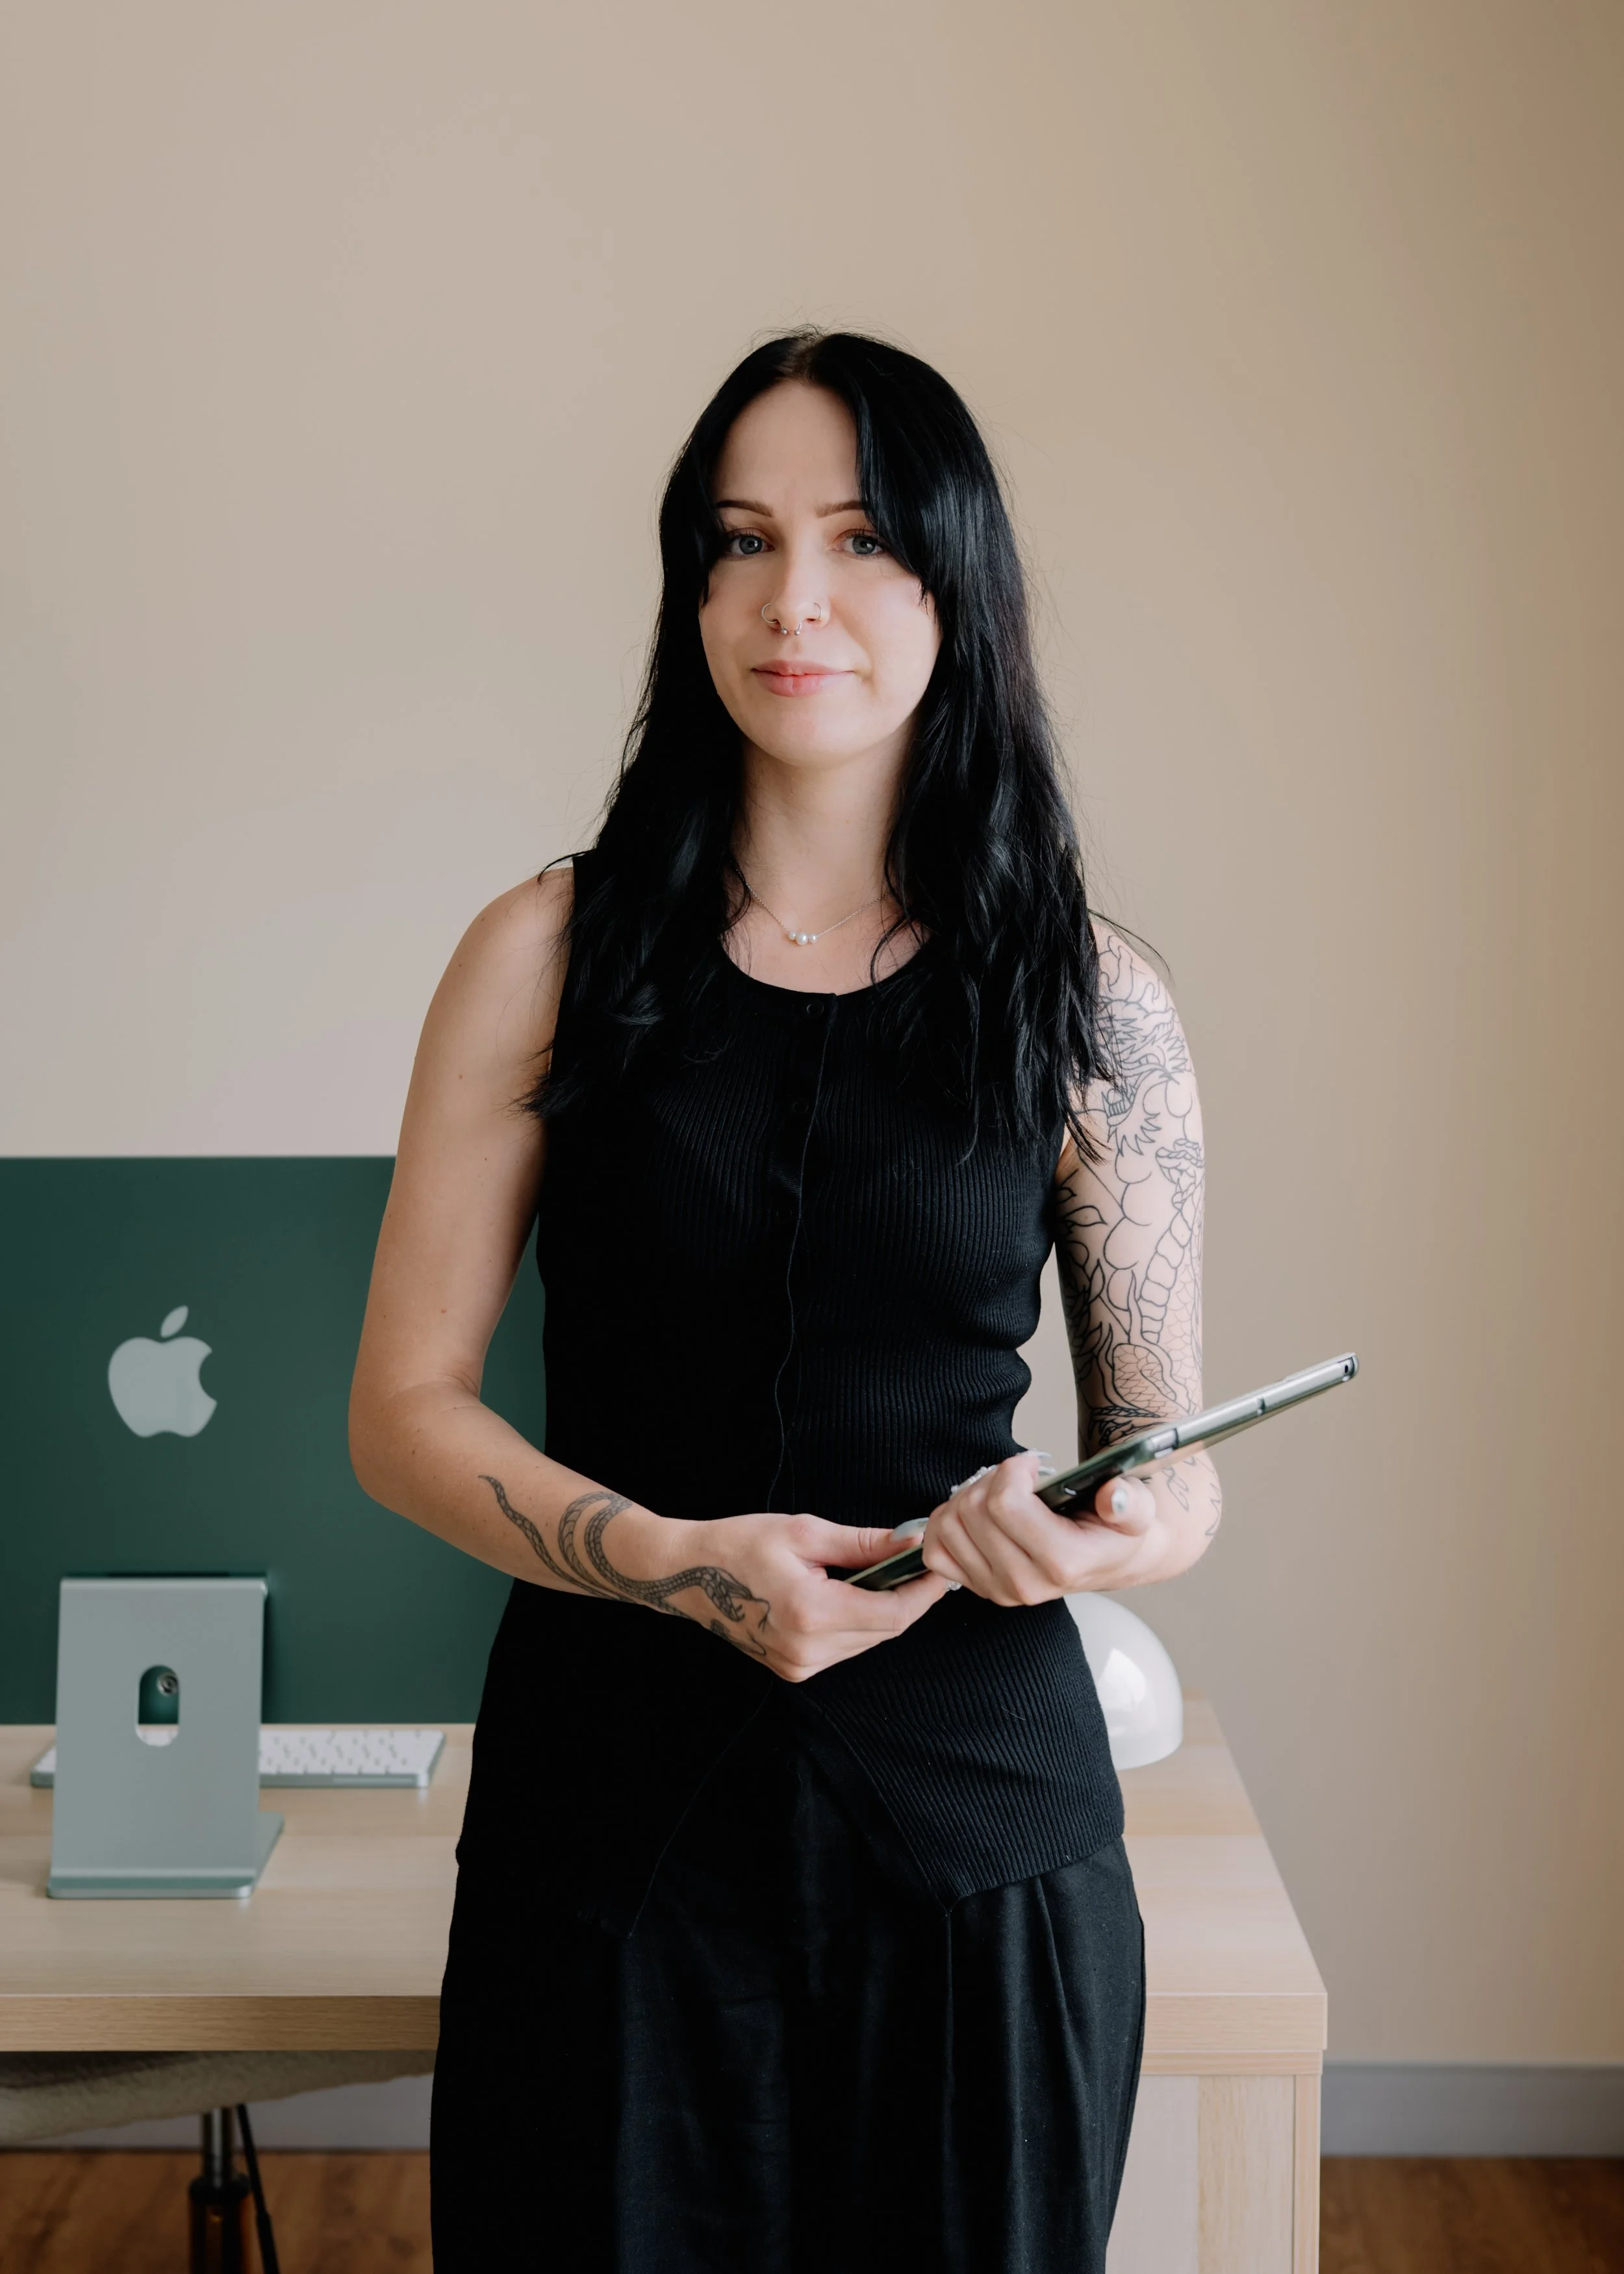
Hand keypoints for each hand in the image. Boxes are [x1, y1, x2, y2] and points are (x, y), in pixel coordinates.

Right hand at [671, 1512, 948, 1682]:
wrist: (687, 1574)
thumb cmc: (741, 1543)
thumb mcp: (804, 1532)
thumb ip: (863, 1543)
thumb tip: (912, 1542)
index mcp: (811, 1613)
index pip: (893, 1615)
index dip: (924, 1593)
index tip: (940, 1569)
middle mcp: (807, 1650)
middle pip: (884, 1631)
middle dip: (906, 1598)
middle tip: (915, 1563)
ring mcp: (799, 1666)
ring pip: (867, 1642)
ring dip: (881, 1611)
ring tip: (877, 1575)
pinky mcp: (793, 1670)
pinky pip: (844, 1649)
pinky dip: (856, 1622)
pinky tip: (846, 1595)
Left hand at [918, 1455, 1160, 1605]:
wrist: (1112, 1558)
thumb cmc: (1117, 1529)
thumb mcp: (1138, 1509)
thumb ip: (1130, 1501)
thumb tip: (1113, 1497)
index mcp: (1063, 1564)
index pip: (1006, 1504)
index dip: (1013, 1469)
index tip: (1032, 1465)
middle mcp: (1025, 1584)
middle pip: (972, 1510)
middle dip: (990, 1478)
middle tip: (1015, 1475)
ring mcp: (997, 1589)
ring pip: (948, 1525)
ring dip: (966, 1496)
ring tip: (997, 1491)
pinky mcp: (977, 1586)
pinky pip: (936, 1550)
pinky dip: (945, 1523)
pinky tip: (973, 1512)